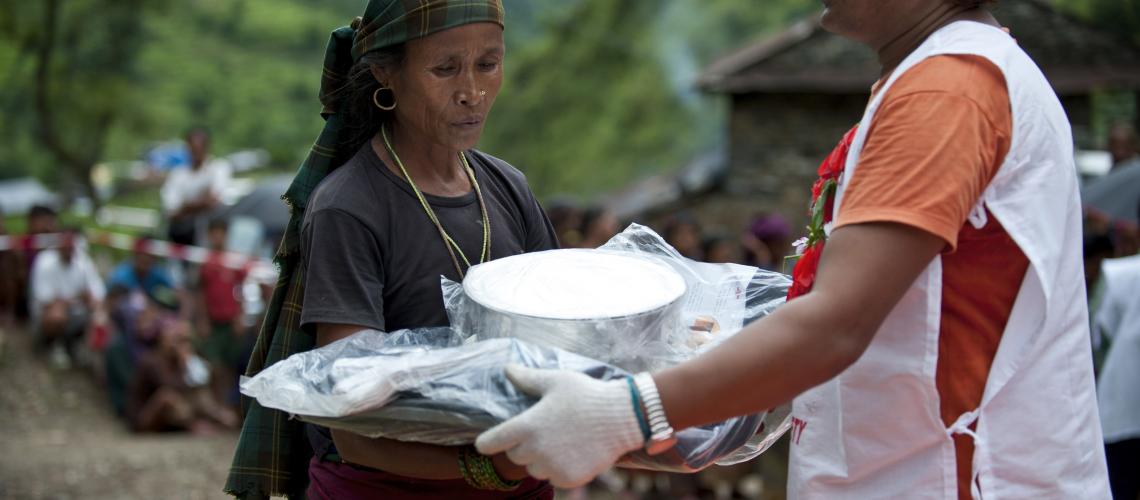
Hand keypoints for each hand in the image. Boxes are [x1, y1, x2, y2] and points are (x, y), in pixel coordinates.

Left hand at [475, 365, 643, 487]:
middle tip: (545, 432)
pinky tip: (574, 453)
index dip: (489, 441)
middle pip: (514, 456)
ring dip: (542, 460)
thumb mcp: (556, 381)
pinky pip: (554, 478)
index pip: (489, 444)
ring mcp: (552, 467)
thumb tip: (506, 369)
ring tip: (562, 442)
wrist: (623, 417)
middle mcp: (535, 450)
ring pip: (534, 469)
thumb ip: (527, 379)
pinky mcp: (568, 479)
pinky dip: (560, 470)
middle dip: (524, 446)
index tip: (492, 440)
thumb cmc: (587, 395)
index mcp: (526, 426)